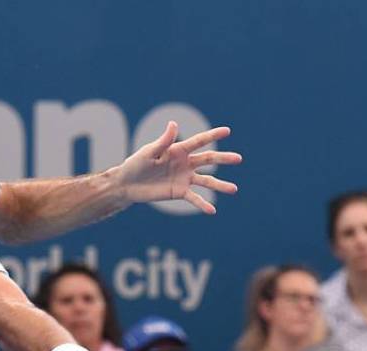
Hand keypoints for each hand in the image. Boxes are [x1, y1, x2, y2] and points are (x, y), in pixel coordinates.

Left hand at [117, 121, 241, 213]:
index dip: (213, 135)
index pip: (199, 141)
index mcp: (178, 150)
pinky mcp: (179, 192)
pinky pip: (194, 198)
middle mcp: (185, 163)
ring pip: (206, 181)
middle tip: (239, 159)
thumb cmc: (136, 164)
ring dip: (220, 185)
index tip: (228, 131)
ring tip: (234, 189)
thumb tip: (174, 124)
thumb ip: (163, 141)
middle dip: (223, 159)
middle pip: (208, 160)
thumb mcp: (149, 152)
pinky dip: (202, 204)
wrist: (127, 184)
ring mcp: (184, 178)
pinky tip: (212, 210)